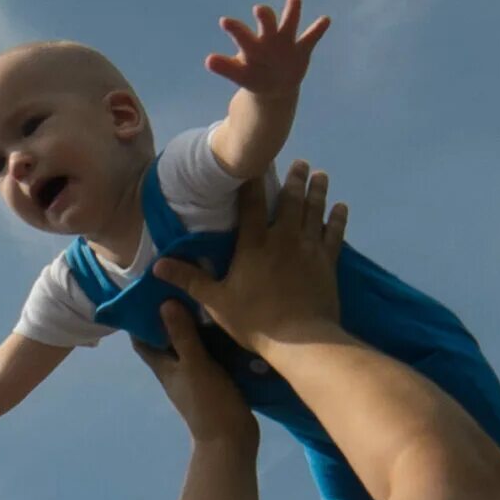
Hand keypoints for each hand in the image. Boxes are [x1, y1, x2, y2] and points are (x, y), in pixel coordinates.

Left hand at [134, 302, 257, 446]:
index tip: (144, 293)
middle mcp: (175, 371)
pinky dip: (209, 338)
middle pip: (164, 340)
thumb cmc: (209, 402)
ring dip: (190, 325)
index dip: (138, 318)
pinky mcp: (213, 380)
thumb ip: (182, 335)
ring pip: (187, 345)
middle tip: (177, 286)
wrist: (231, 440)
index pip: (141, 340)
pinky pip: (207, 353)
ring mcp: (194, 376)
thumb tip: (163, 302)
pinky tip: (221, 323)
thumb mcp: (195, 365)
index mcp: (164, 368)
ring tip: (200, 296)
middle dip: (167, 316)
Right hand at [150, 160, 345, 352]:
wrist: (302, 340)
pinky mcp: (328, 262)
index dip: (253, 179)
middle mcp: (284, 237)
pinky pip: (335, 233)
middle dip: (294, 178)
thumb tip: (158, 265)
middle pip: (290, 199)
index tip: (256, 159)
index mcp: (255, 243)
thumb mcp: (216, 302)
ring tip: (320, 175)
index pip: (252, 203)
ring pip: (315, 210)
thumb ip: (189, 279)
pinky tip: (341, 207)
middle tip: (300, 162)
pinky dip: (338, 218)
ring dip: (317, 190)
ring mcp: (309, 248)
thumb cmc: (255, 321)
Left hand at [206, 0, 330, 93]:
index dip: (235, 29)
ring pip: (289, 23)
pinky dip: (318, 29)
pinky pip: (311, 38)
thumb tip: (208, 60)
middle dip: (264, 16)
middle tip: (258, 9)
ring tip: (294, 0)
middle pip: (267, 23)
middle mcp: (268, 38)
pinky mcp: (302, 49)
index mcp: (252, 44)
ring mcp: (286, 42)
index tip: (224, 22)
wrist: (274, 85)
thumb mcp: (241, 74)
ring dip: (292, 12)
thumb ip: (226, 68)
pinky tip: (325, 19)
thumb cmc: (253, 75)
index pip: (242, 34)